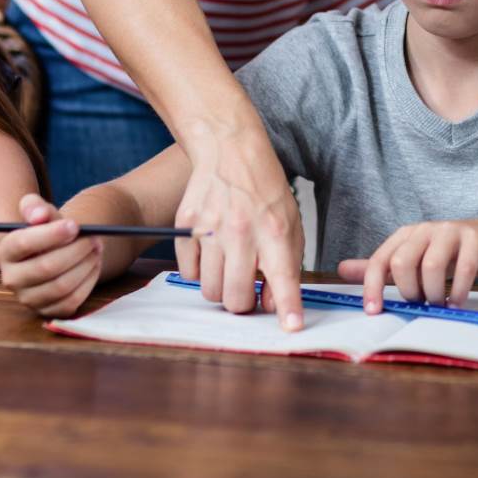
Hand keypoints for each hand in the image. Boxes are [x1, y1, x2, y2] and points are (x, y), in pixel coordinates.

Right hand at [0, 193, 104, 317]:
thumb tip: (40, 215)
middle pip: (45, 267)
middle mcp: (11, 278)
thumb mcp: (41, 213)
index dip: (51, 234)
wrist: (59, 251)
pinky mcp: (47, 312)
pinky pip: (72, 301)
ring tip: (96, 249)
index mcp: (5, 251)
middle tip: (94, 238)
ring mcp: (28, 299)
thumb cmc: (49, 230)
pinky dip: (88, 282)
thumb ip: (36, 207)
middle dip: (75, 251)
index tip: (75, 225)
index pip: (23, 243)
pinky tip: (93, 265)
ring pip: (61, 286)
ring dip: (85, 266)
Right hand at [174, 125, 304, 329]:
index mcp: (274, 231)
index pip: (283, 279)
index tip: (291, 327)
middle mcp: (242, 232)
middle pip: (236, 299)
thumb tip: (271, 304)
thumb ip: (286, 265)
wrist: (230, 150)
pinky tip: (211, 253)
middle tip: (246, 289)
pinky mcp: (185, 226)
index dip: (288, 308)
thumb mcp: (289, 223)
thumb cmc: (265, 190)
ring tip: (229, 268)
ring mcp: (210, 229)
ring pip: (210, 291)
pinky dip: (199, 272)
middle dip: (243, 304)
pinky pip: (188, 273)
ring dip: (220, 289)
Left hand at [338, 220, 477, 310]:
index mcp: (406, 234)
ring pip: (431, 266)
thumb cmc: (447, 253)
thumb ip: (380, 266)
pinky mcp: (474, 241)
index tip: (374, 311)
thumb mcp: (411, 257)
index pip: (380, 260)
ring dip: (432, 294)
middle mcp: (425, 229)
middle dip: (408, 291)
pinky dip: (457, 292)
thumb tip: (341, 269)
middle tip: (418, 302)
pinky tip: (456, 301)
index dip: (372, 287)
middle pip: (403, 262)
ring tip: (438, 303)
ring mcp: (451, 232)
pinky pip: (463, 270)